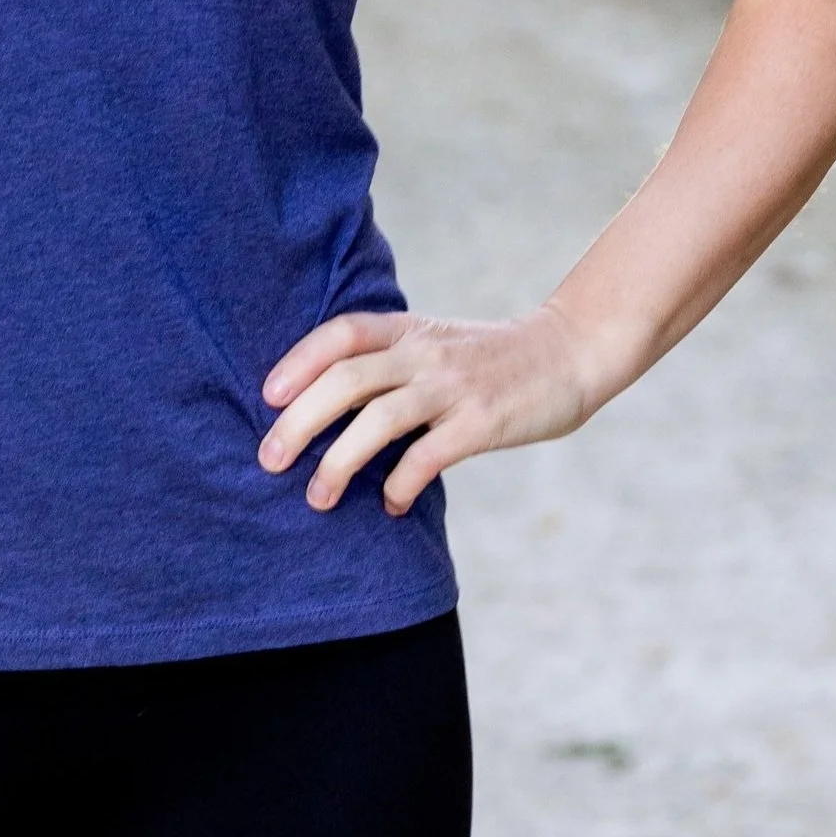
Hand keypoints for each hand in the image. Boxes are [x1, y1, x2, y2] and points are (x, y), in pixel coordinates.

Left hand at [259, 305, 597, 517]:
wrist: (568, 354)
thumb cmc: (490, 360)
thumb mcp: (435, 344)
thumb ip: (389, 364)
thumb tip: (324, 406)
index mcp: (408, 330)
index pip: (341, 334)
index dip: (299, 362)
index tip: (267, 397)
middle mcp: (424, 352)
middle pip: (346, 379)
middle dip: (300, 421)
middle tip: (269, 460)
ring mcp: (454, 386)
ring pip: (379, 418)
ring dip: (339, 461)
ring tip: (317, 497)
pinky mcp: (483, 422)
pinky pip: (428, 455)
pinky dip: (401, 484)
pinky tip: (392, 506)